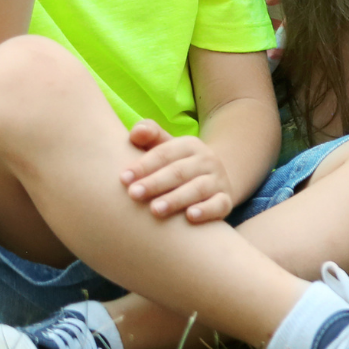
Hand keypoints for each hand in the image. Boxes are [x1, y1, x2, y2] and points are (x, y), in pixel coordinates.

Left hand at [120, 120, 234, 222]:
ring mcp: (218, 180)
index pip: (165, 153)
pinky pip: (219, 204)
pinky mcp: (225, 200)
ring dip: (176, 199)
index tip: (123, 178)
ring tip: (155, 210)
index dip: (144, 165)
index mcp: (189, 145)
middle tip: (133, 194)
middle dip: (155, 182)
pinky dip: (207, 210)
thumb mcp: (165, 148)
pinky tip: (190, 216)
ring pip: (198, 188)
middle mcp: (207, 160)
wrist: (213, 180)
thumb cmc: (176, 166)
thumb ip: (149, 136)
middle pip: (179, 171)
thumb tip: (137, 132)